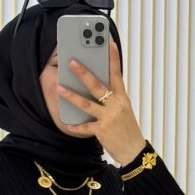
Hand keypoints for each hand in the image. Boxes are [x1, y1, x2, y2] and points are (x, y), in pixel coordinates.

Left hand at [57, 40, 146, 166]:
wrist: (134, 150)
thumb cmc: (127, 128)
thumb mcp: (124, 109)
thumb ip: (113, 97)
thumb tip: (98, 87)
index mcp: (122, 97)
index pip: (117, 74)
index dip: (113, 58)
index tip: (109, 43)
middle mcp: (115, 105)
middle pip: (97, 86)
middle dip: (83, 73)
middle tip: (72, 62)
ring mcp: (108, 118)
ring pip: (86, 104)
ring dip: (71, 95)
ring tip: (60, 88)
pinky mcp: (102, 131)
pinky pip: (85, 128)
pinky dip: (75, 127)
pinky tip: (67, 124)